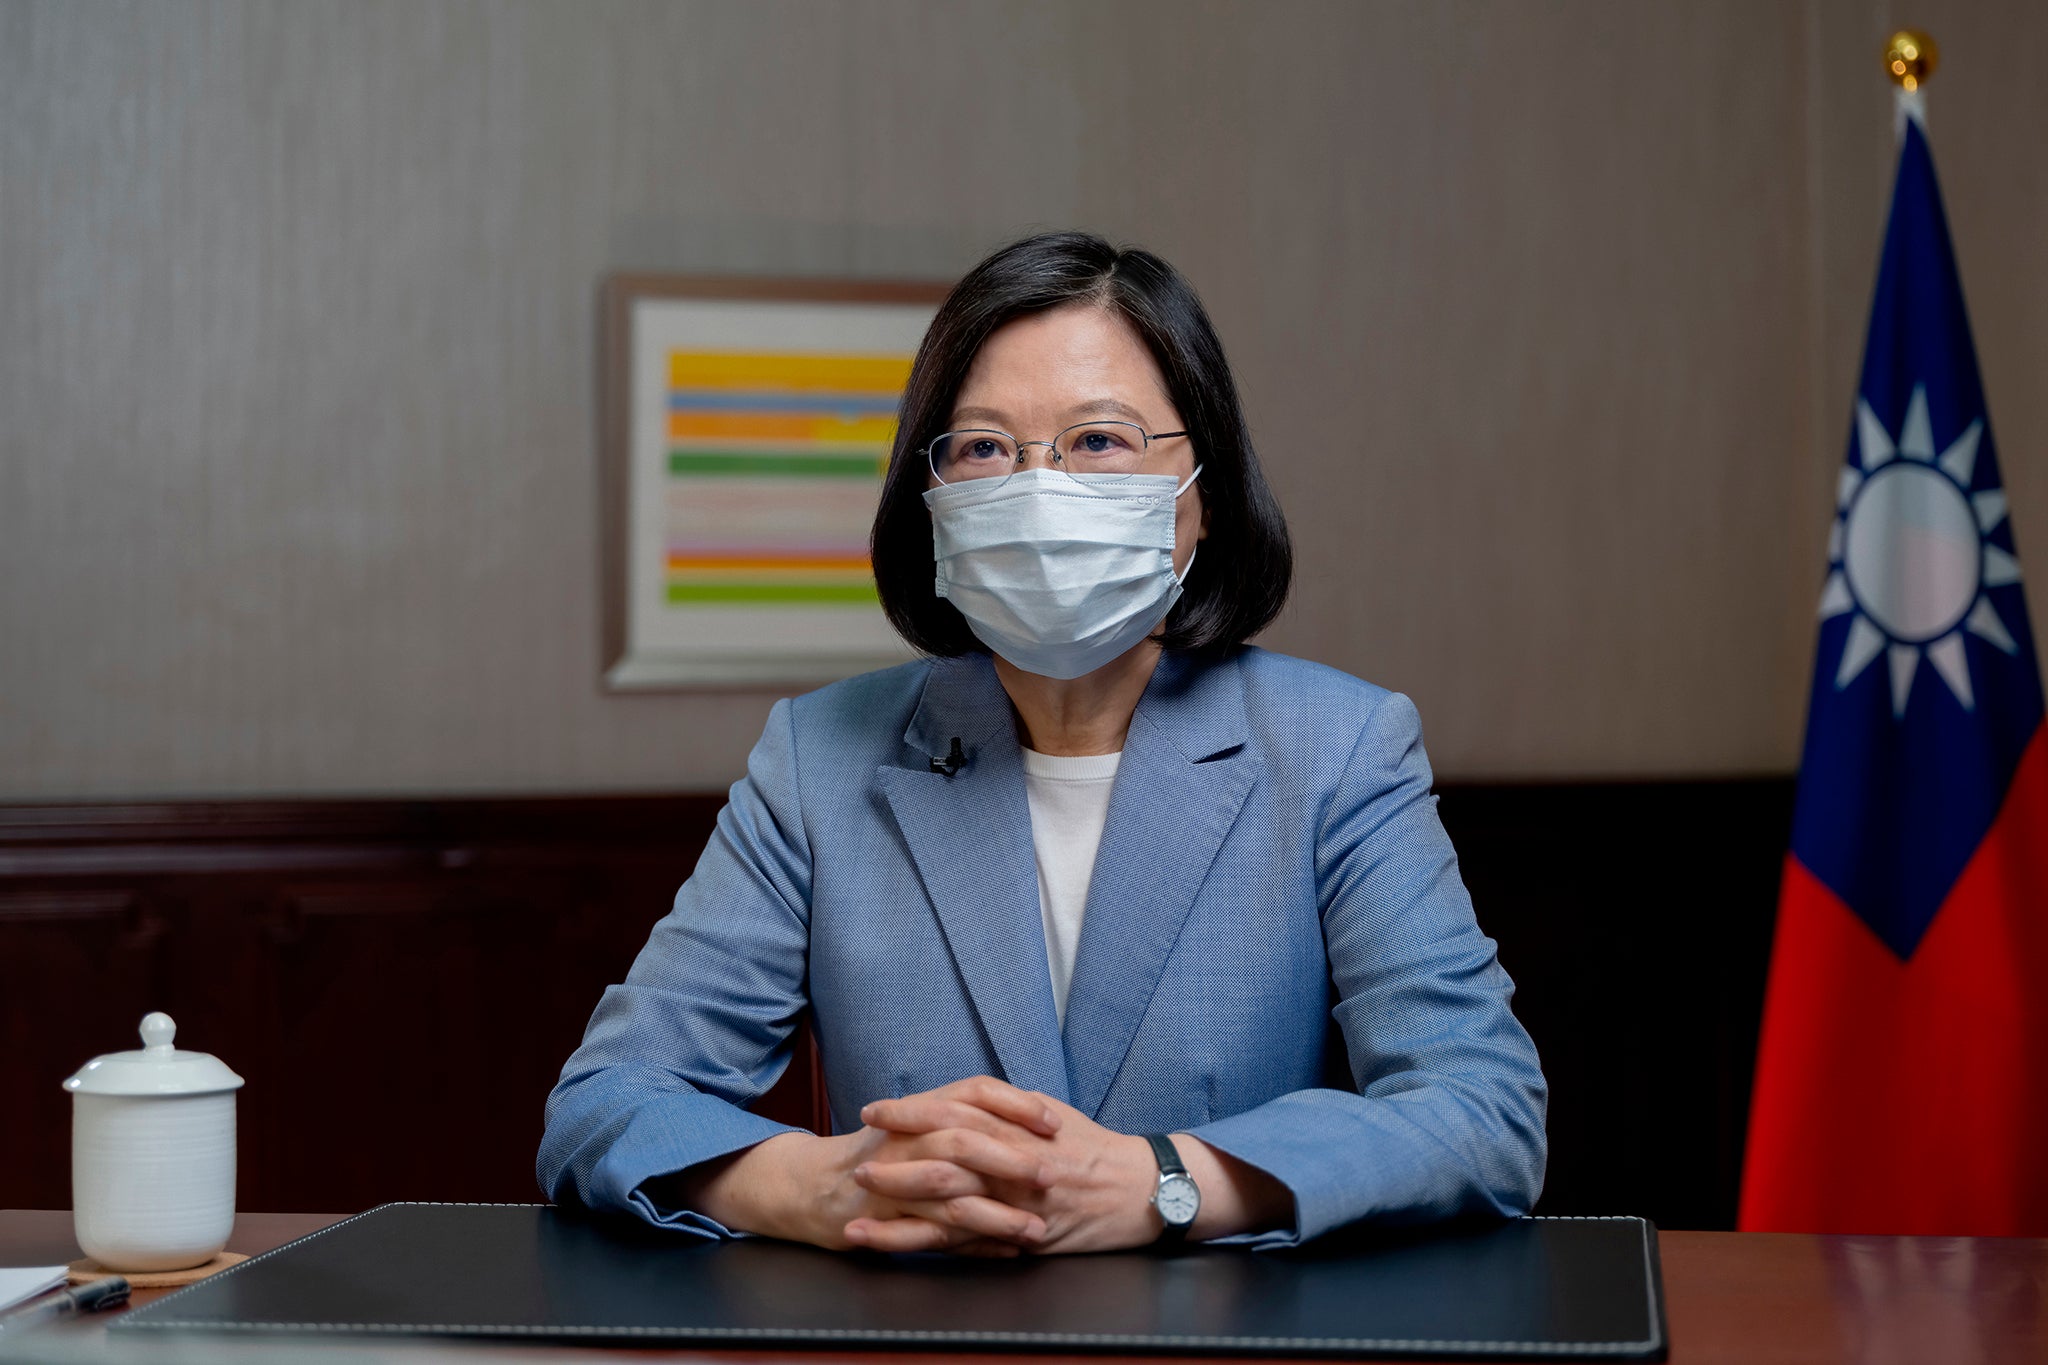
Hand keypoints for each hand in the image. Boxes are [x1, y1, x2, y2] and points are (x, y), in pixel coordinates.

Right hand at [672, 1080, 1062, 1253]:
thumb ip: (964, 1115)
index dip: (1015, 1104)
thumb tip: (1025, 1111)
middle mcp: (909, 1137)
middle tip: (1052, 1175)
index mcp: (923, 1108)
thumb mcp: (919, 1121)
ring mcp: (896, 1180)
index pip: (975, 1092)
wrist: (816, 1185)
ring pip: (953, 1195)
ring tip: (1037, 1230)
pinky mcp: (887, 1220)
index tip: (1053, 1120)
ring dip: (999, 1214)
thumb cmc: (880, 1152)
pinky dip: (976, 1246)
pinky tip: (1006, 1253)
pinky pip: (936, 1235)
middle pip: (965, 1139)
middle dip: (1012, 1159)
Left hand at [855, 1077, 1161, 1253]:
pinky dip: (924, 1246)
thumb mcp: (1049, 1112)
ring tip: (855, 1215)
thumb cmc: (1094, 1148)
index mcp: (1016, 1129)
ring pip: (946, 1210)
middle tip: (856, 1162)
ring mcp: (1016, 1207)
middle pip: (942, 1163)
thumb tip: (961, 1098)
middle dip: (895, 1164)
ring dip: (897, 1212)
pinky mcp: (1020, 1240)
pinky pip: (964, 1246)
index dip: (909, 1113)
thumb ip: (1004, 1106)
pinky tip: (890, 1247)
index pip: (951, 1115)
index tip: (874, 1110)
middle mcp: (1013, 1168)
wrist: (1141, 1191)